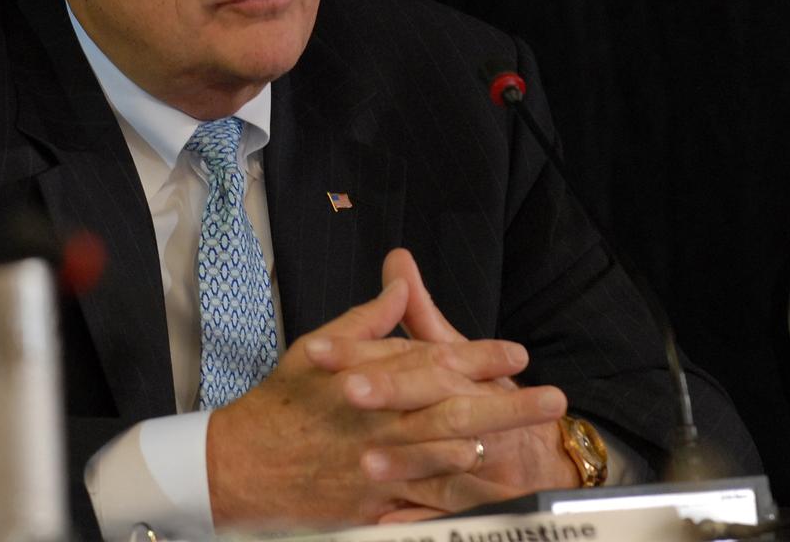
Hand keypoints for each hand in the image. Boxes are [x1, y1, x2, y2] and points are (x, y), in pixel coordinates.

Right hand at [205, 274, 559, 530]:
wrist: (238, 466)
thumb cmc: (280, 404)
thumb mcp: (315, 350)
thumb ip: (365, 320)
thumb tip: (399, 285)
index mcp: (363, 378)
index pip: (431, 360)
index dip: (479, 355)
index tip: (516, 352)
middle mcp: (374, 421)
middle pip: (452, 409)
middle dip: (506, 403)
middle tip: (551, 399)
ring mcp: (374, 465)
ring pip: (444, 454)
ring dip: (491, 444)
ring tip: (531, 437)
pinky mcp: (370, 503)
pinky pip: (420, 498)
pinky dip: (453, 490)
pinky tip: (481, 478)